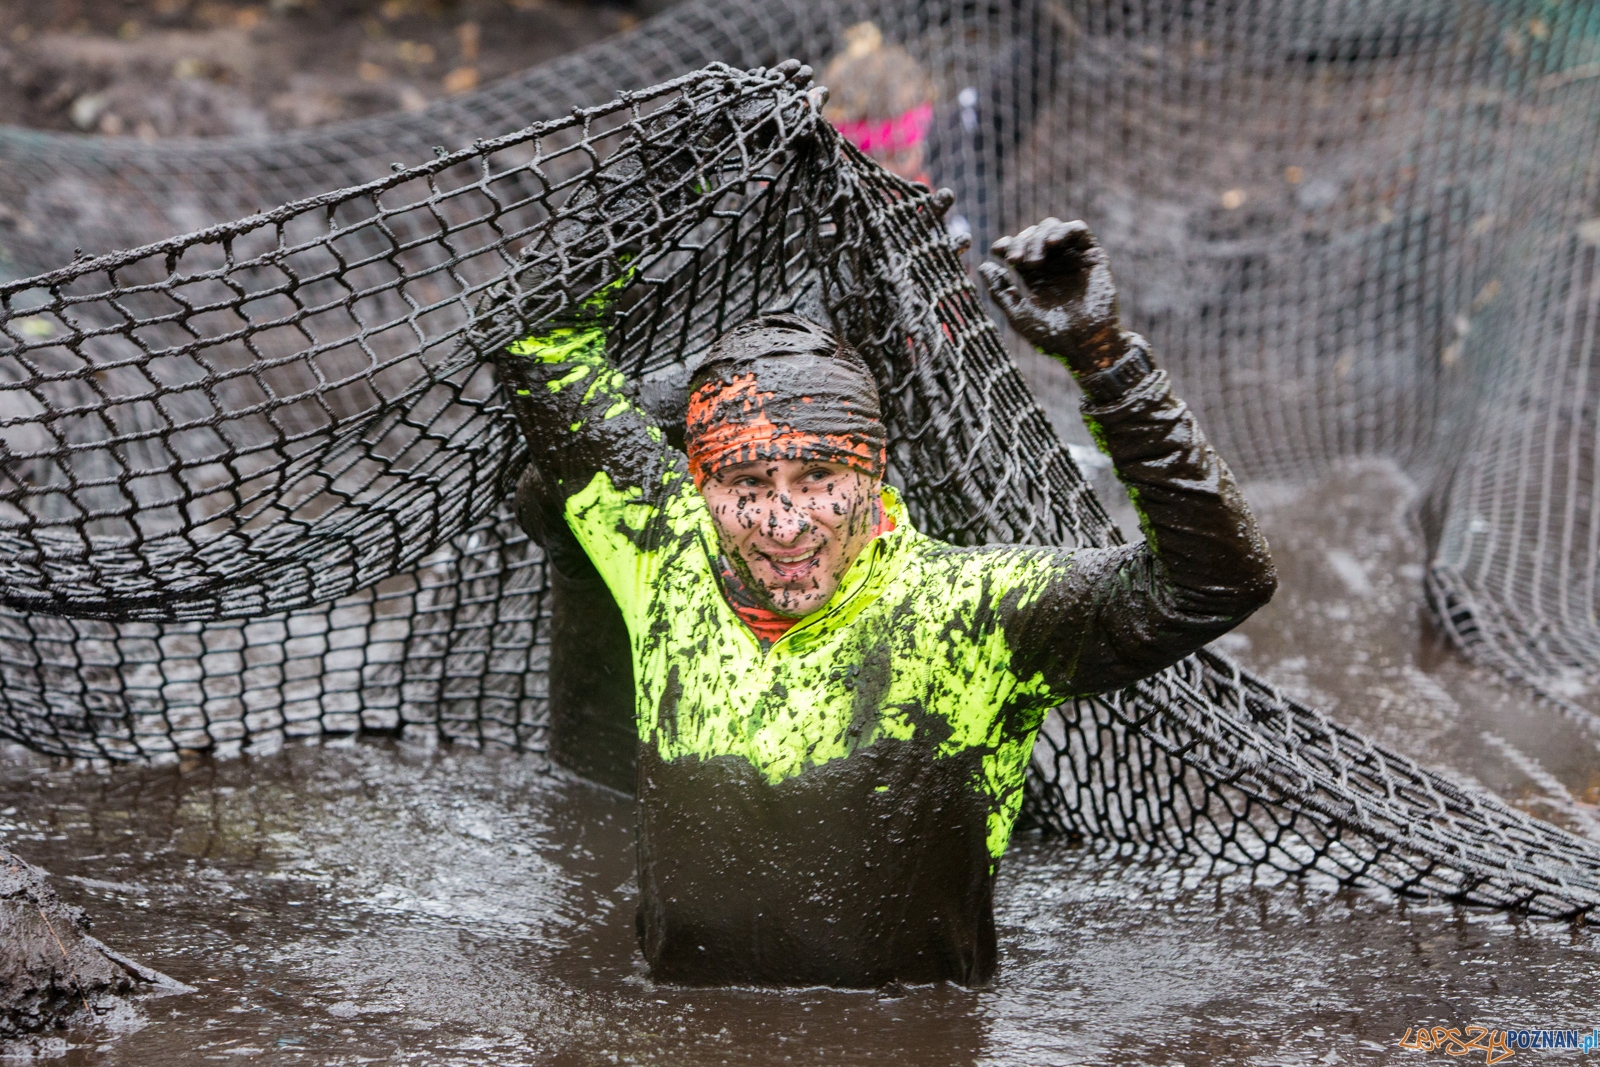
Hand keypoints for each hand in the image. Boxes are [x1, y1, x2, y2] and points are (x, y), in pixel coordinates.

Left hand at [979, 218, 1127, 373]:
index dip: (1006, 244)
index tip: (997, 250)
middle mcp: (1054, 264)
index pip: (1018, 248)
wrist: (1086, 346)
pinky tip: (1051, 244)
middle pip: (1033, 234)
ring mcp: (1073, 258)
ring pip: (1053, 227)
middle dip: (1021, 242)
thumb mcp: (1019, 315)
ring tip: (1033, 261)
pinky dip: (1063, 231)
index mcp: (1035, 276)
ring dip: (1038, 238)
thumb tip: (983, 266)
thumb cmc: (1053, 337)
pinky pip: (1079, 230)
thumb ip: (1001, 291)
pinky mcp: (1093, 256)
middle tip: (1015, 260)